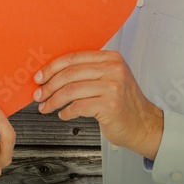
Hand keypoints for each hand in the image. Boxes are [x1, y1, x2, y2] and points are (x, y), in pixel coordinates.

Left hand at [34, 50, 162, 159]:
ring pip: (71, 90)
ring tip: (46, 107)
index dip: (52, 67)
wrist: (144, 125)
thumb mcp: (110, 78)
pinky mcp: (110, 105)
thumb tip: (52, 73)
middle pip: (70, 73)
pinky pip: (78, 107)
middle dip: (49, 85)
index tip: (39, 77)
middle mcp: (113, 69)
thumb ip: (88, 71)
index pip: (74, 57)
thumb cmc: (123, 103)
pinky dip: (66, 112)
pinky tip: (63, 115)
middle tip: (38, 94)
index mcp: (111, 58)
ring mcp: (113, 87)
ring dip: (53, 100)